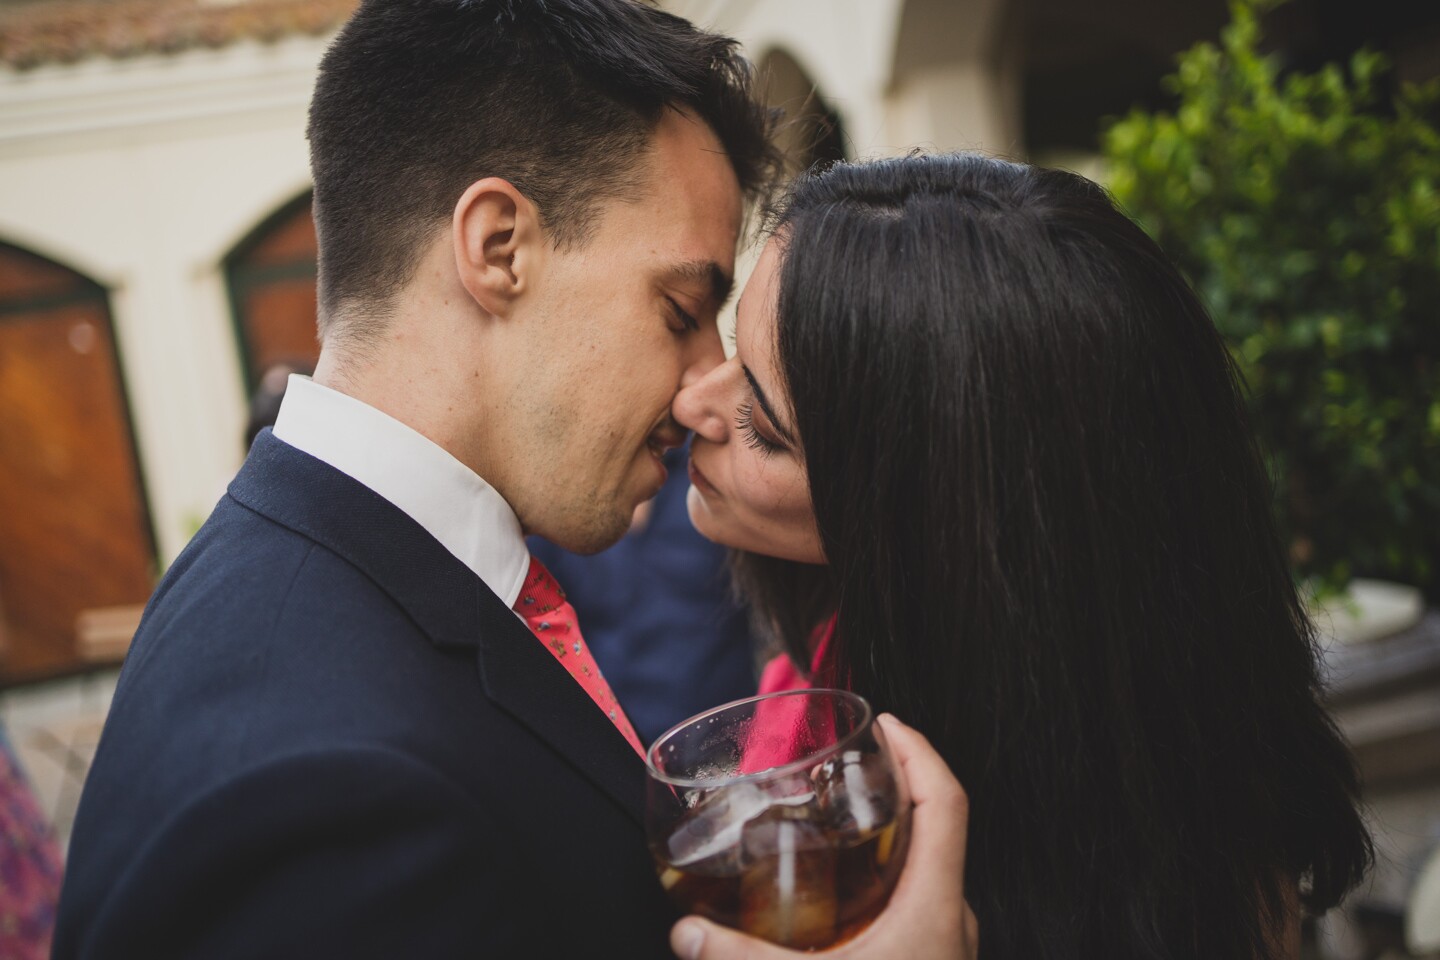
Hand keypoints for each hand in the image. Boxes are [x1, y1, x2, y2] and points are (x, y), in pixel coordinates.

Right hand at [669, 714, 978, 959]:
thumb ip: (741, 959)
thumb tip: (684, 933)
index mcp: (935, 906)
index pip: (947, 802)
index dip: (922, 752)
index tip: (890, 722)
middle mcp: (951, 919)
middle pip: (939, 828)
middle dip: (898, 786)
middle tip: (852, 764)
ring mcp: (946, 947)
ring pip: (930, 870)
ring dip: (893, 836)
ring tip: (844, 818)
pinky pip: (917, 905)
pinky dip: (886, 880)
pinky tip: (842, 897)